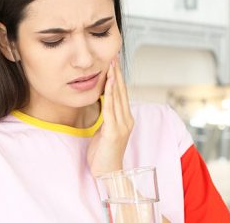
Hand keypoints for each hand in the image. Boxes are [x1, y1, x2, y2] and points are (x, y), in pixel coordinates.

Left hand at [87, 55, 133, 176]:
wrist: (109, 173)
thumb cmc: (104, 154)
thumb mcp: (105, 131)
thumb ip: (107, 118)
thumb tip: (103, 104)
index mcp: (125, 119)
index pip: (122, 94)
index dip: (118, 78)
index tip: (114, 63)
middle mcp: (126, 120)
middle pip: (121, 92)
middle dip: (117, 73)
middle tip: (114, 57)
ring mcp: (121, 125)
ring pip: (117, 97)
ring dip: (114, 79)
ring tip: (111, 64)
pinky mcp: (114, 131)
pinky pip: (111, 109)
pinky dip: (109, 94)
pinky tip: (107, 83)